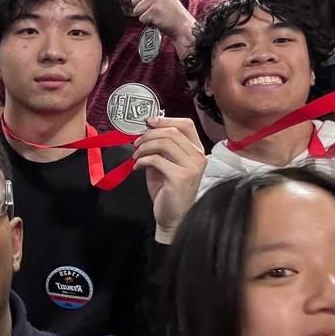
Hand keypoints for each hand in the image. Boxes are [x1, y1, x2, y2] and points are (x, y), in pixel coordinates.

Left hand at [128, 0, 196, 47]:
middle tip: (155, 9)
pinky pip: (141, 18)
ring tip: (157, 13)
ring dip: (144, 15)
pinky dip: (148, 21)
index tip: (147, 3)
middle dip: (141, 8)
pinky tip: (158, 18)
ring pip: (136, 10)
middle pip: (133, 0)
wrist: (182, 23)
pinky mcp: (154, 9)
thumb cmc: (167, 10)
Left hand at [133, 116, 206, 242]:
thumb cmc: (167, 189)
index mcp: (197, 150)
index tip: (148, 122)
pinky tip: (137, 167)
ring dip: (144, 147)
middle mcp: (198, 157)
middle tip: (136, 143)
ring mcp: (192, 167)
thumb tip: (147, 129)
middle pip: (172, 132)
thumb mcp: (166, 163)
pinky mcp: (180, 178)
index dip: (166, 119)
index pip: (186, 124)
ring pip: (164, 143)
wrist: (172, 216)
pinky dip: (142, 161)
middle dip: (149, 134)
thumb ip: (162, 147)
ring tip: (136, 156)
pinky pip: (156, 160)